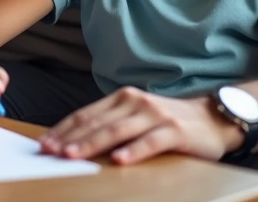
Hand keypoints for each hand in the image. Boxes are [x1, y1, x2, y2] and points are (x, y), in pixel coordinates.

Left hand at [40, 87, 241, 163]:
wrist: (213, 118)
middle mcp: (135, 102)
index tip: (44, 143)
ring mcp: (154, 115)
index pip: (85, 114)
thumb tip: (75, 141)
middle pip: (96, 123)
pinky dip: (133, 151)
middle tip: (50, 151)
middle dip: (70, 138)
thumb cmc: (168, 122)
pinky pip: (150, 142)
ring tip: (73, 155)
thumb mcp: (136, 118)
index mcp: (121, 98)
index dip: (63, 129)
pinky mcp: (174, 131)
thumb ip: (111, 124)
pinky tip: (119, 160)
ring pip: (117, 130)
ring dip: (92, 144)